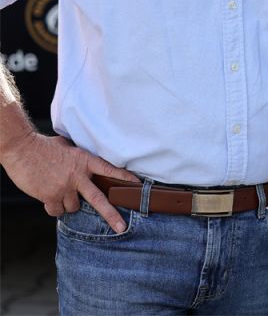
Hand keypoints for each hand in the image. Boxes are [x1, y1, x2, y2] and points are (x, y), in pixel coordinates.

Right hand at [1, 131, 138, 232]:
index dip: (124, 177)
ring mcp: (64, 188)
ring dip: (69, 204)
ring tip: (59, 190)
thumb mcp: (69, 147)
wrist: (22, 149)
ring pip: (74, 207)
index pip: (109, 170)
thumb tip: (84, 164)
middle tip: (121, 227)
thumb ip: (79, 158)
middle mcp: (78, 176)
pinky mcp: (50, 196)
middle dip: (111, 215)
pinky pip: (57, 211)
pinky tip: (48, 196)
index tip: (137, 184)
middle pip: (98, 200)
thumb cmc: (44, 146)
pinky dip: (54, 208)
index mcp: (85, 161)